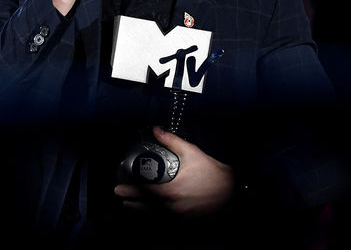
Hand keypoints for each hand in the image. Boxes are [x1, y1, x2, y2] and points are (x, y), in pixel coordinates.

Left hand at [115, 126, 234, 217]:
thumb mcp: (191, 152)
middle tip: (119, 195)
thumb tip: (156, 130)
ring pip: (153, 215)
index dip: (132, 187)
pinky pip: (164, 220)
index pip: (145, 190)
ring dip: (139, 210)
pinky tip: (148, 213)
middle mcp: (172, 206)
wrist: (232, 190)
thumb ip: (171, 141)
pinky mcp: (185, 220)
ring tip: (128, 205)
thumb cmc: (212, 171)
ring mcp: (178, 215)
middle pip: (145, 205)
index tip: (122, 184)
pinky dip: (153, 216)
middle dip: (131, 200)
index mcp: (172, 189)